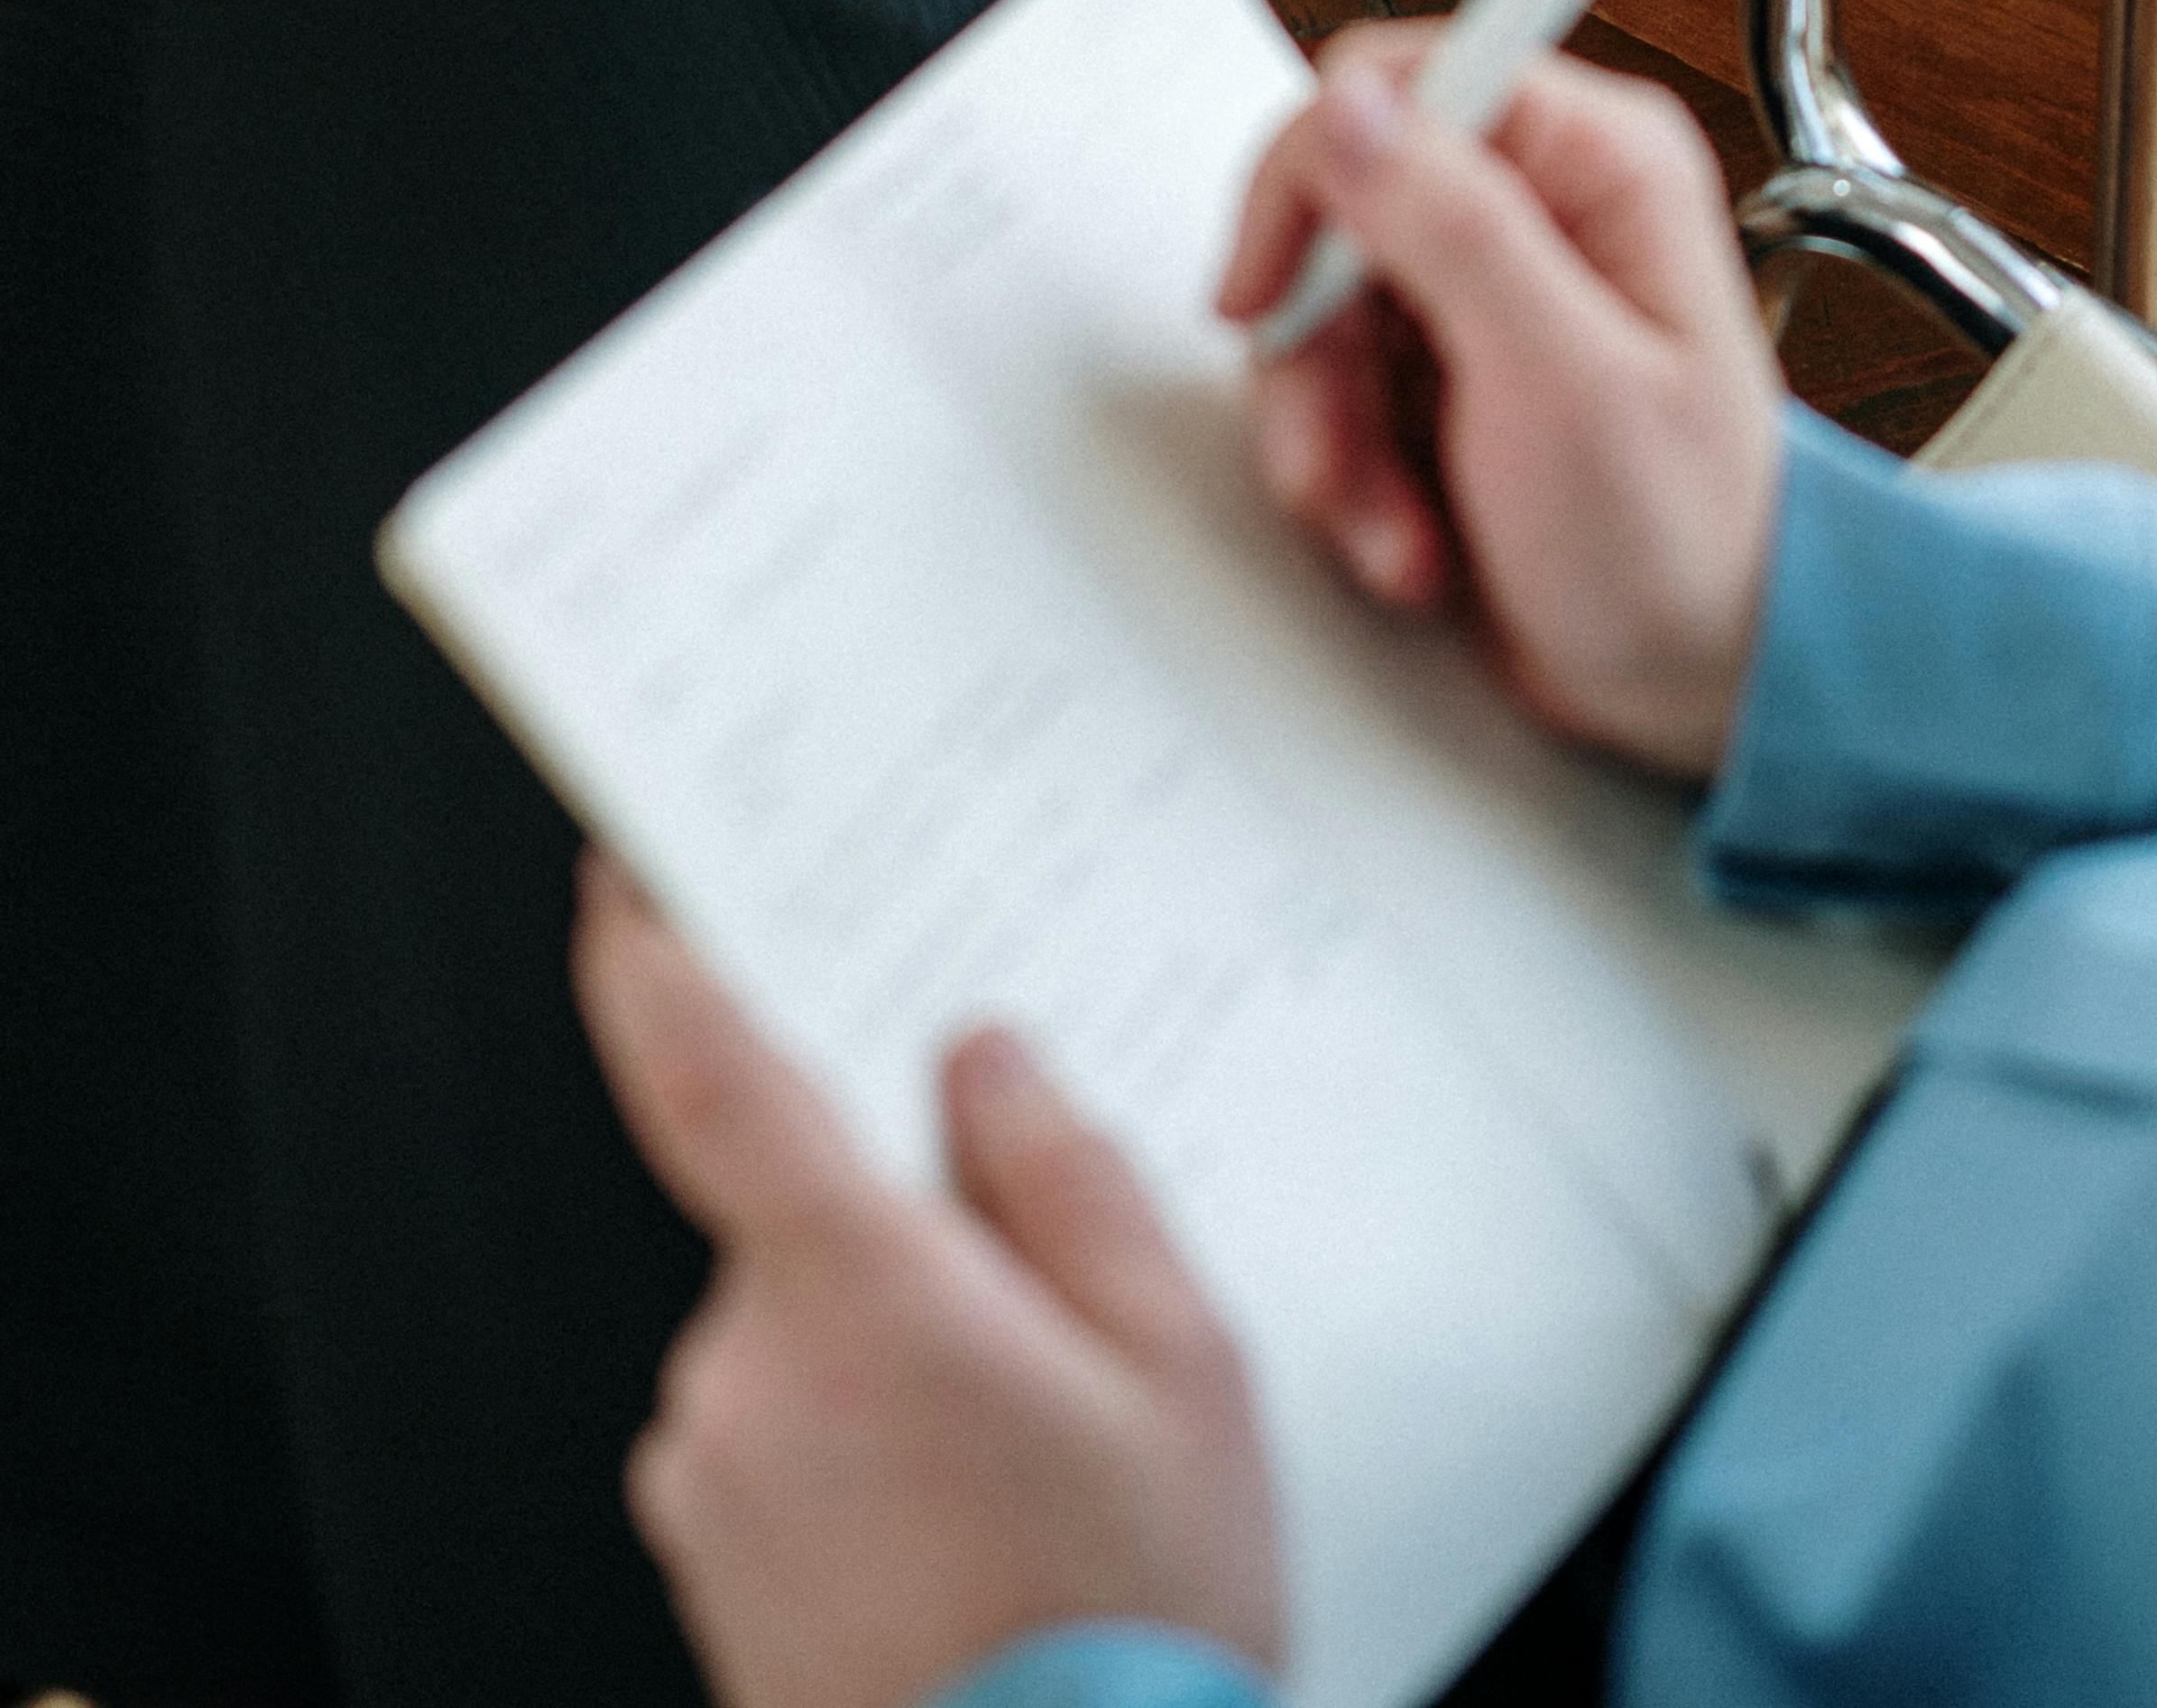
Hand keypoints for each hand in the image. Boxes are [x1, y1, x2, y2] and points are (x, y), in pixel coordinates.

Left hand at [572, 860, 1281, 1707]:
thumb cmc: (1127, 1629)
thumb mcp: (1179, 1365)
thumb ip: (1069, 1179)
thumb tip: (982, 1064)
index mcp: (854, 1294)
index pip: (704, 1077)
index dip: (650, 960)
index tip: (626, 877)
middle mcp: (747, 1382)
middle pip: (801, 1223)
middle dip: (906, 1233)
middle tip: (1044, 1313)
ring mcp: (717, 1491)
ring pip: (799, 1341)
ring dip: (892, 1355)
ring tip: (1036, 1465)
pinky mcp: (717, 1580)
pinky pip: (782, 1447)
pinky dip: (866, 1450)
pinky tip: (978, 1526)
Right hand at [1220, 29, 1785, 776]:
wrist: (1697, 686)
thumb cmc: (1679, 543)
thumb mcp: (1561, 382)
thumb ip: (1456, 228)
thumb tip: (1353, 106)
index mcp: (1597, 162)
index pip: (1401, 85)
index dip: (1313, 179)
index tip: (1268, 291)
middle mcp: (1543, 204)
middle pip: (1339, 208)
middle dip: (1318, 354)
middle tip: (1339, 463)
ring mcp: (1490, 290)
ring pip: (1321, 306)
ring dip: (1331, 436)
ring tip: (1392, 529)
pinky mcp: (1449, 368)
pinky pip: (1335, 382)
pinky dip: (1347, 471)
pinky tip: (1407, 540)